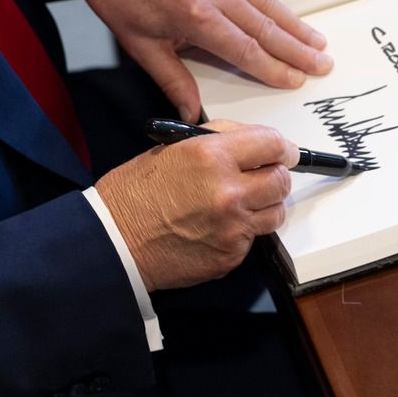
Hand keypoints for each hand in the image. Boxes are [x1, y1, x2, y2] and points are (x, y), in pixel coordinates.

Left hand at [57, 0, 331, 120]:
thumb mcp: (142, 48)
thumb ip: (173, 80)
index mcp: (194, 15)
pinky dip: (275, 5)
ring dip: (294, 26)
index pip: (244, 49)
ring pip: (266, 3)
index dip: (273, 68)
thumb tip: (193, 113)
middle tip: (324, 65)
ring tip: (319, 43)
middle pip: (265, 27)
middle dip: (296, 49)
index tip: (296, 81)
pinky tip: (289, 19)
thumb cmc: (122, 0)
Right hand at [95, 121, 295, 289]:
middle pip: (281, 180)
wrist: (115, 240)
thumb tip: (249, 142)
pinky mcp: (231, 255)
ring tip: (239, 203)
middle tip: (262, 176)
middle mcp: (227, 191)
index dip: (281, 147)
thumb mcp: (170, 149)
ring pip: (276, 212)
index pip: (271, 144)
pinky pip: (253, 238)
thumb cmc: (134, 193)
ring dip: (264, 205)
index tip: (282, 151)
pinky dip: (242, 231)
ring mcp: (232, 227)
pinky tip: (217, 226)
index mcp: (210, 156)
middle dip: (274, 175)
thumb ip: (215, 142)